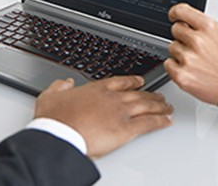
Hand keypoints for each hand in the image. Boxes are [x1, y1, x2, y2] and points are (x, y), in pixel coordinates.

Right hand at [34, 76, 172, 157]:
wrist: (61, 135)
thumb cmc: (55, 119)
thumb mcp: (50, 96)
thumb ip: (59, 87)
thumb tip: (64, 83)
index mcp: (97, 89)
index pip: (121, 81)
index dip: (133, 81)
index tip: (141, 81)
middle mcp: (112, 98)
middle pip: (138, 94)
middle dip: (152, 95)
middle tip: (160, 96)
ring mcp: (121, 112)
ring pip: (147, 106)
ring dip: (160, 106)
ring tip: (168, 106)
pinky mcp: (126, 129)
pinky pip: (148, 123)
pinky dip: (160, 121)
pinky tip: (167, 121)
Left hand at [164, 0, 217, 104]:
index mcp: (208, 27)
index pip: (180, 11)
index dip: (175, 13)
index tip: (175, 16)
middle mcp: (197, 41)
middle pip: (175, 29)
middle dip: (184, 35)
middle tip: (197, 45)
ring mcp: (188, 59)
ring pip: (171, 47)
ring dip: (180, 52)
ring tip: (197, 58)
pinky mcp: (182, 75)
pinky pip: (168, 64)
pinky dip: (176, 66)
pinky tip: (191, 68)